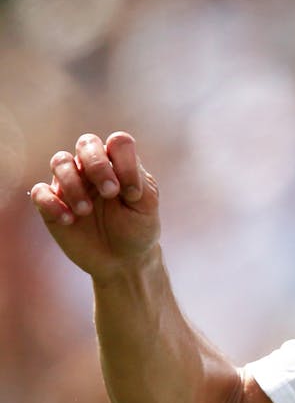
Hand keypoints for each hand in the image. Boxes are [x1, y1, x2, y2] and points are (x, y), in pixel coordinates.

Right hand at [29, 132, 161, 280]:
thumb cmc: (137, 227)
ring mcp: (70, 184)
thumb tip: (117, 170)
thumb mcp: (147, 205)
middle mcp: (92, 168)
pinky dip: (51, 203)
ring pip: (60, 161)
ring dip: (73, 184)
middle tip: (110, 193)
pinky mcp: (52, 204)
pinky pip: (40, 192)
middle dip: (97, 165)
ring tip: (86, 211)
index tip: (133, 193)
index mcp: (120, 164)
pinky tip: (69, 220)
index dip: (125, 162)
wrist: (122, 260)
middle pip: (87, 143)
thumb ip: (137, 180)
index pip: (118, 142)